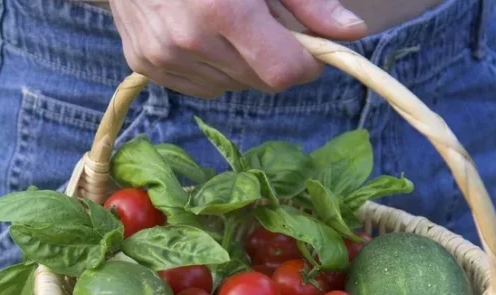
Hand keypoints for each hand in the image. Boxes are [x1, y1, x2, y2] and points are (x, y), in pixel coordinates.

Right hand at [110, 0, 367, 97]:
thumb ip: (308, 1)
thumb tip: (352, 32)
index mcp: (222, 10)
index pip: (282, 73)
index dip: (305, 64)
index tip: (308, 48)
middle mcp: (188, 40)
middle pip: (258, 81)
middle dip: (271, 58)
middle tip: (262, 23)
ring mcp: (162, 56)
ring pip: (229, 86)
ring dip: (240, 63)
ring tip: (224, 21)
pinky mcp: (144, 64)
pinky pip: (198, 85)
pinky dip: (210, 67)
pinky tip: (200, 32)